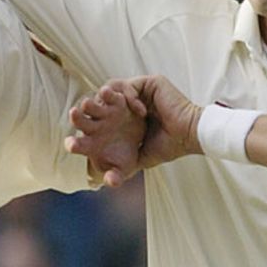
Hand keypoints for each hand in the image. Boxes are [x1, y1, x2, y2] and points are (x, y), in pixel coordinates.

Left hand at [67, 75, 202, 181]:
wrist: (190, 136)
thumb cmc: (170, 147)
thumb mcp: (141, 158)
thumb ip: (123, 168)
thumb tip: (107, 182)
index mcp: (126, 121)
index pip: (100, 119)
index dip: (86, 125)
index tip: (76, 135)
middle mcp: (130, 106)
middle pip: (101, 102)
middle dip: (87, 108)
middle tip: (76, 114)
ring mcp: (139, 94)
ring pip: (111, 89)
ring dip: (103, 99)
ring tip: (103, 111)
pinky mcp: (150, 83)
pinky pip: (128, 85)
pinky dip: (130, 97)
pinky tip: (140, 112)